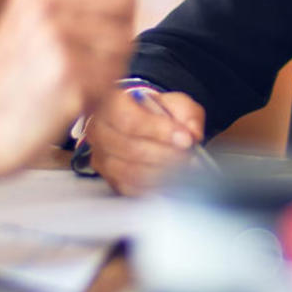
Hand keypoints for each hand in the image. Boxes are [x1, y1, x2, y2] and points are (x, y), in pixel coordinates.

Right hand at [0, 0, 135, 192]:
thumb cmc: (6, 78)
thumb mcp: (22, 20)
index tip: (112, 13)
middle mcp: (46, 10)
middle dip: (120, 28)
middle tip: (97, 55)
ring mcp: (58, 43)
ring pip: (124, 41)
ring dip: (111, 65)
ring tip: (80, 79)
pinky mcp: (70, 79)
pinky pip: (114, 75)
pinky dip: (102, 91)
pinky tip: (76, 98)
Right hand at [85, 88, 204, 195]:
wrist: (139, 122)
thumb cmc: (155, 111)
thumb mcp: (175, 103)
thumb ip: (187, 114)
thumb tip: (192, 134)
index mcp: (111, 103)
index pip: (131, 121)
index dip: (159, 132)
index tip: (185, 139)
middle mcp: (99, 130)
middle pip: (130, 149)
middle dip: (165, 155)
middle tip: (189, 157)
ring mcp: (100, 155)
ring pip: (129, 171)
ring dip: (160, 173)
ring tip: (182, 170)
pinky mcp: (107, 176)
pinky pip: (127, 188)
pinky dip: (151, 187)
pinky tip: (169, 183)